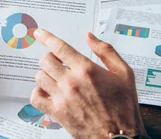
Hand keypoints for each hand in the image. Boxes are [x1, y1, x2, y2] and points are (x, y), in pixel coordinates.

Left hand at [31, 29, 146, 138]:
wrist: (119, 137)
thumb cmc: (124, 107)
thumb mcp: (124, 73)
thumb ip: (106, 51)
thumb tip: (90, 37)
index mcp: (87, 70)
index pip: (59, 47)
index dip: (46, 37)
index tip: (40, 33)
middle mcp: (71, 82)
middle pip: (46, 60)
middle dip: (50, 58)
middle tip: (57, 62)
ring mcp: (62, 98)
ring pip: (40, 76)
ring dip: (45, 74)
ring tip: (55, 77)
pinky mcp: (57, 113)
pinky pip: (35, 98)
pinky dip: (37, 92)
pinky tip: (47, 92)